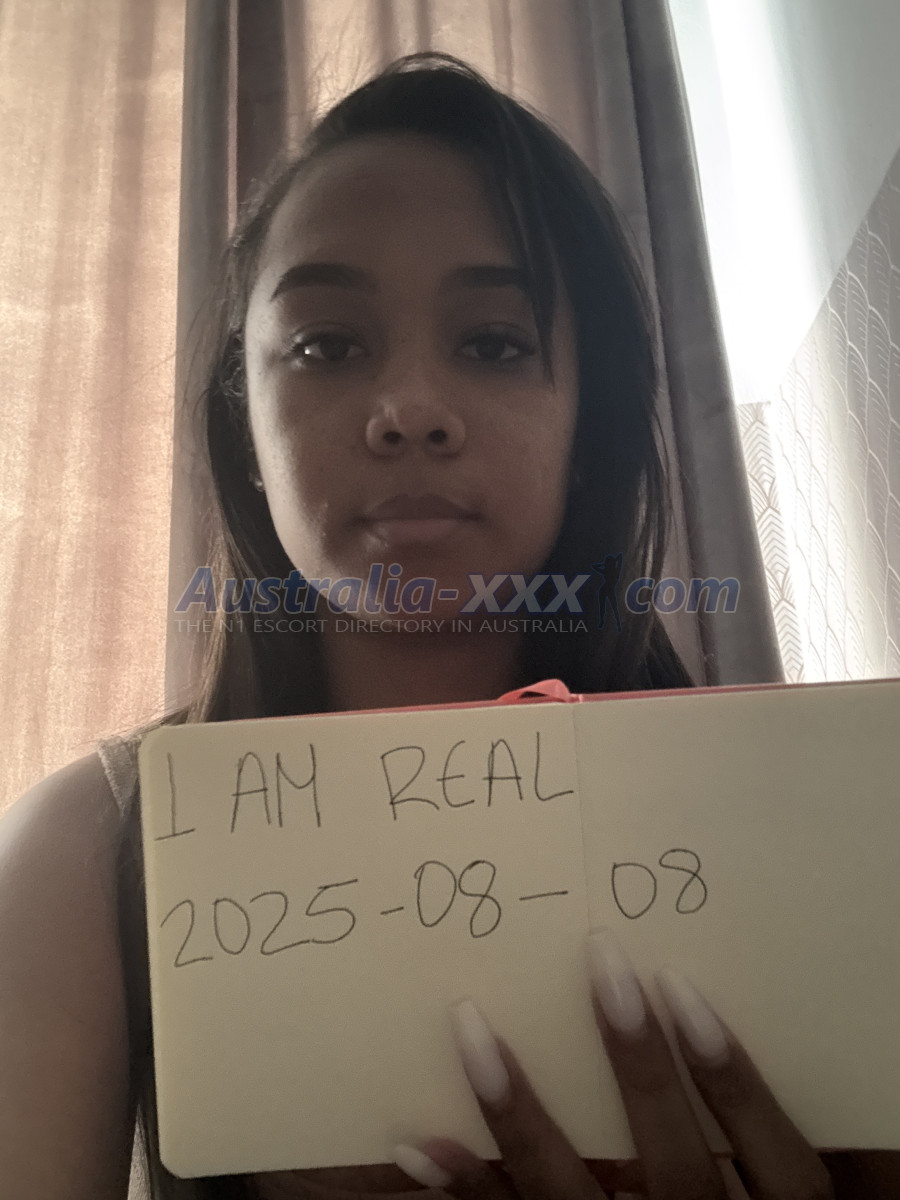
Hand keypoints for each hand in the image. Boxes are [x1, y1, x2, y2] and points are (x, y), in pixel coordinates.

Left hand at [393, 928, 835, 1198]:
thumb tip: (701, 1023)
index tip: (678, 984)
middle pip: (678, 1165)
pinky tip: (419, 1144)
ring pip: (570, 1198)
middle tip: (600, 960)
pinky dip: (466, 1190)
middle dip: (639, 1065)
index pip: (772, 1155)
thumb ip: (762, 1153)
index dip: (730, 1075)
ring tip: (472, 1027)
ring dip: (519, 1114)